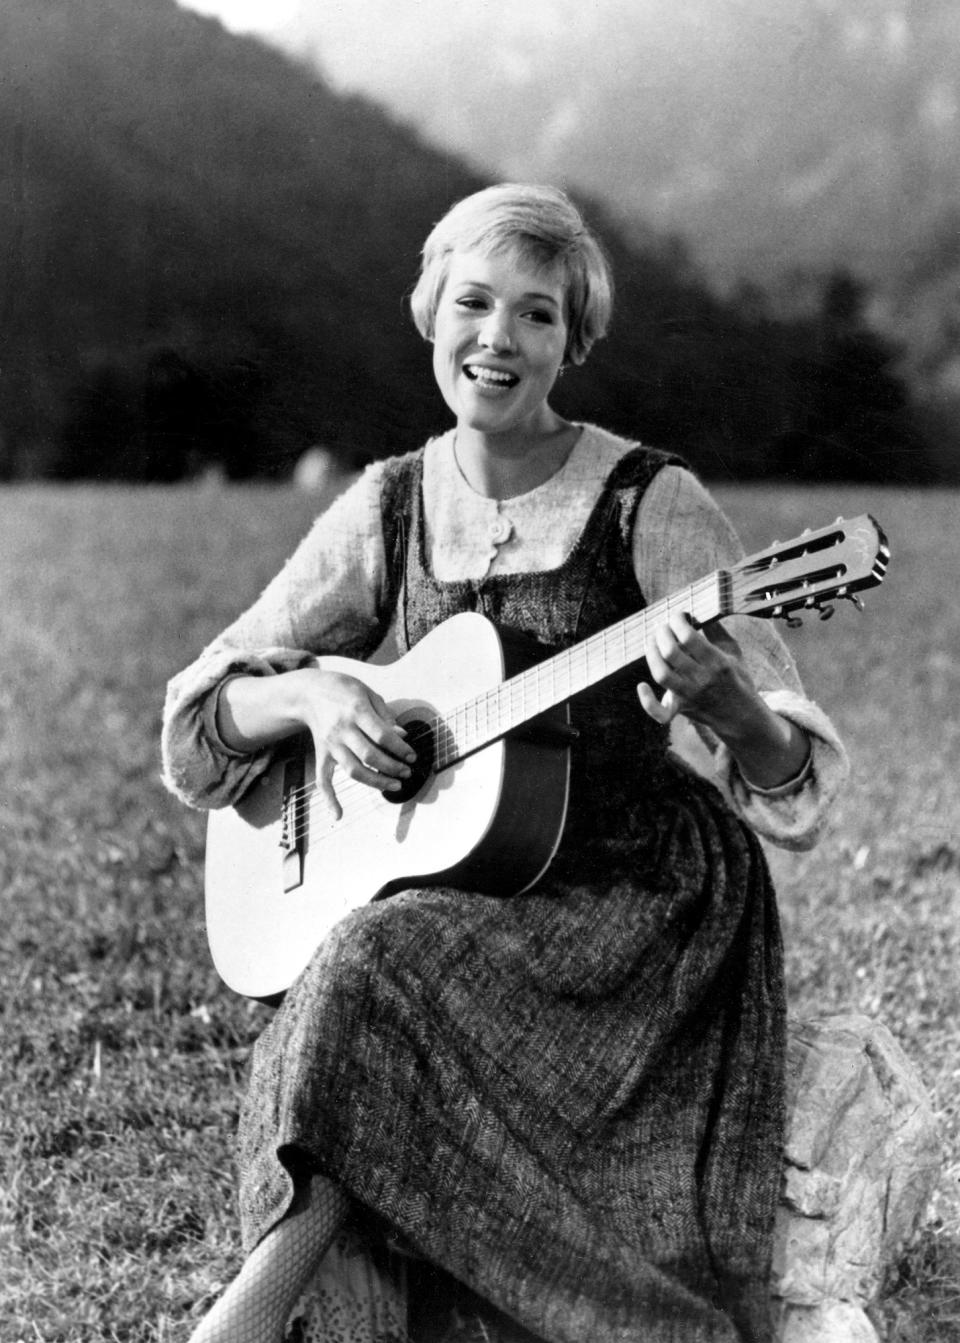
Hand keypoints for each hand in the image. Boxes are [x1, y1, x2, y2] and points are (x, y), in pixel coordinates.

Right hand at [217, 668, 416, 820]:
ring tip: (395, 785)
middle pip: (369, 756)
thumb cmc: (343, 690)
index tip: (412, 756)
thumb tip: (402, 736)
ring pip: (353, 770)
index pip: (382, 735)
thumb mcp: (367, 693)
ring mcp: (330, 744)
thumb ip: (385, 715)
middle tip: (407, 772)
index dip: (400, 749)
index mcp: (356, 711)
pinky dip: (330, 799)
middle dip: (392, 767)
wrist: (308, 693)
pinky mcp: (322, 754)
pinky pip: (324, 780)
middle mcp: (341, 729)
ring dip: (376, 782)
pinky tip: (338, 815)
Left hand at [637, 612, 810, 788]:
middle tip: (664, 627)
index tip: (678, 615)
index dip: (678, 621)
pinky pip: (661, 713)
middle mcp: (703, 680)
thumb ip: (716, 630)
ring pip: (661, 675)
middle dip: (662, 633)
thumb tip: (696, 611)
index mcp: (718, 663)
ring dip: (651, 654)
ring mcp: (690, 696)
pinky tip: (641, 686)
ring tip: (652, 642)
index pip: (689, 637)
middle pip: (671, 652)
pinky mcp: (681, 709)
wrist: (742, 716)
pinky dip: (647, 702)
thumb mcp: (733, 651)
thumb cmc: (736, 678)